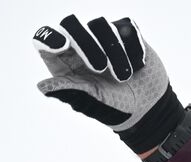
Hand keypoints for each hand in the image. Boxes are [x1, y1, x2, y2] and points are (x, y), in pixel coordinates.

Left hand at [32, 14, 184, 153]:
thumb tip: (41, 86)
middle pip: (70, 24)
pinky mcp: (126, 33)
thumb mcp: (90, 102)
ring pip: (100, 24)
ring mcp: (102, 36)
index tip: (62, 45)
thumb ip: (68, 91)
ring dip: (114, 51)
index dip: (49, 37)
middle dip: (85, 43)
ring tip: (124, 77)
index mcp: (64, 61)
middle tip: (99, 68)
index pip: (45, 39)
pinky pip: (126, 27)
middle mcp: (80, 45)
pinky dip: (132, 47)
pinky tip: (138, 65)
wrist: (148, 108)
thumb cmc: (113, 107)